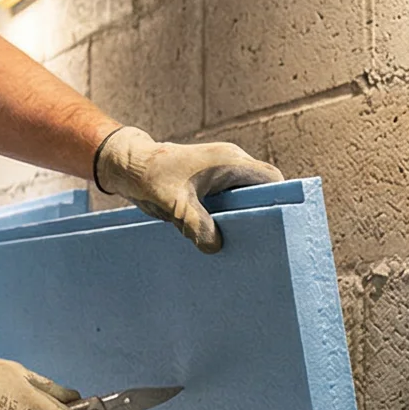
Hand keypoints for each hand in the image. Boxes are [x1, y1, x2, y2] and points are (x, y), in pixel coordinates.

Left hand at [93, 127, 283, 252]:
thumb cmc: (152, 177)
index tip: (280, 225)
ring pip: (244, 197)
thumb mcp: (175, 205)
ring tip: (242, 243)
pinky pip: (228, 200)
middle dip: (262, 214)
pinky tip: (221, 236)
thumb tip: (216, 248)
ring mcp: (220, 173)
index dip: (280, 199)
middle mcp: (230, 164)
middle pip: (261, 190)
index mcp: (230, 161)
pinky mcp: (209, 183)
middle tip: (261, 241)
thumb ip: (197, 225)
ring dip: (243, 218)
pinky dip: (228, 217)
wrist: (128, 166)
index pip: (271, 179)